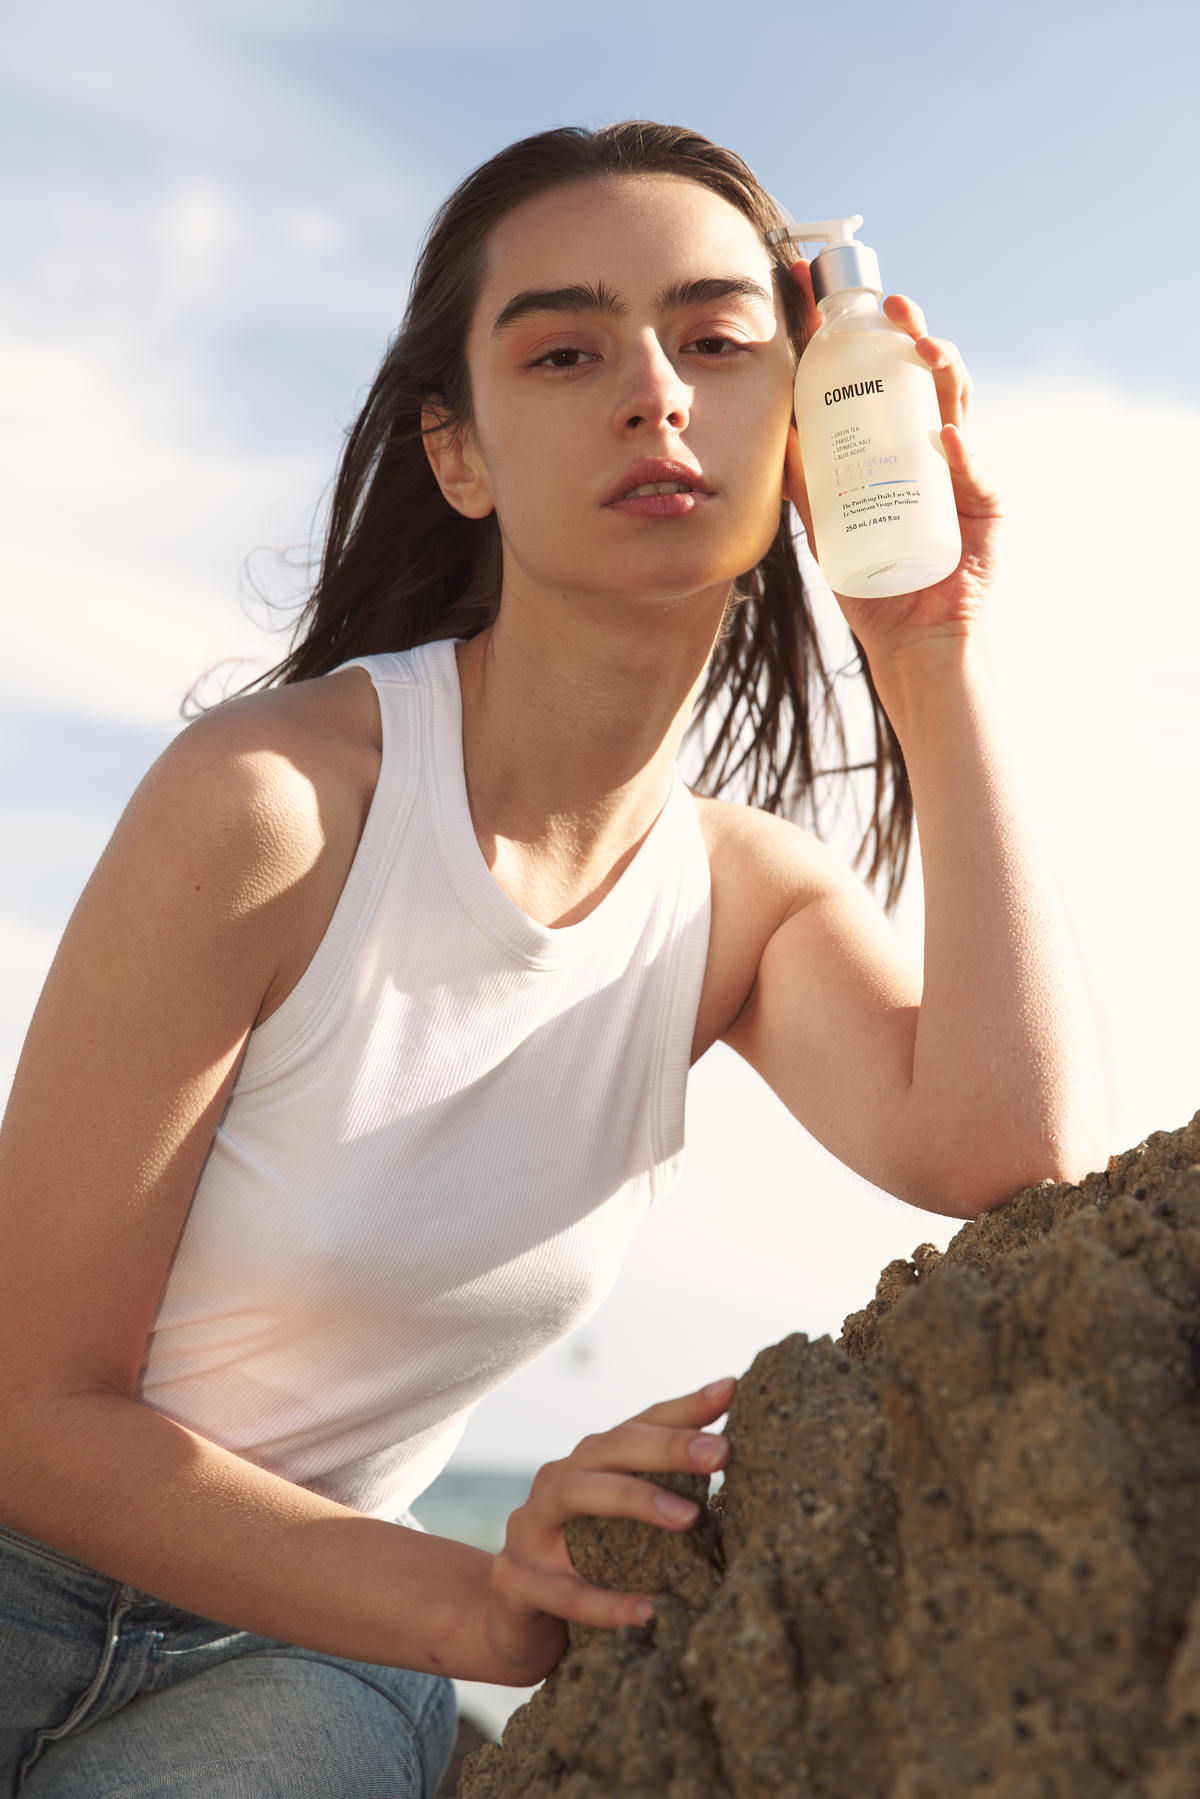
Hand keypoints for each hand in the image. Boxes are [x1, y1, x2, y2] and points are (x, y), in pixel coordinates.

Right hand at [484, 1377, 734, 1682]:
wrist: (511, 1627)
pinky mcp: (514, 1581)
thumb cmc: (584, 1570)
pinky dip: (606, 1601)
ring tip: (691, 1518)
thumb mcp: (624, 1532)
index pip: (639, 1425)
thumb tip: (732, 1467)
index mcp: (587, 1465)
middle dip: (668, 1445)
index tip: (731, 1390)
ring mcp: (529, 1529)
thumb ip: (665, 1498)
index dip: (684, 1407)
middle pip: (610, 1448)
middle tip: (721, 1452)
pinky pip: (563, 1590)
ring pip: (578, 1495)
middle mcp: (556, 1483)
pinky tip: (649, 1610)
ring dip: (637, 1500)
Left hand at [783, 264, 1002, 667]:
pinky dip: (962, 455)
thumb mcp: (825, 525)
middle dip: (911, 333)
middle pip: (926, 376)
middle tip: (890, 307)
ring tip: (920, 348)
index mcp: (900, 442)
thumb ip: (804, 480)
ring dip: (943, 370)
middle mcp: (936, 447)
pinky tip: (946, 440)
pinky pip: (976, 475)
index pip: (884, 375)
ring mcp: (963, 473)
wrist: (908, 641)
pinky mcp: (986, 509)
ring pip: (958, 406)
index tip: (830, 295)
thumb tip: (771, 432)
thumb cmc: (869, 582)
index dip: (862, 336)